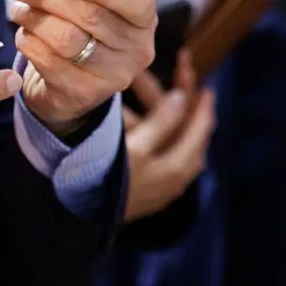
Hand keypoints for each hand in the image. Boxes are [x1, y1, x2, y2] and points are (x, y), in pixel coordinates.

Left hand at [8, 0, 157, 133]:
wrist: (71, 81)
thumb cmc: (86, 28)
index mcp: (144, 22)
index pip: (136, 1)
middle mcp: (137, 52)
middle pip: (91, 16)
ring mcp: (112, 78)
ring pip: (66, 39)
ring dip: (34, 19)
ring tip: (18, 10)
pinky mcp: (82, 95)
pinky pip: (49, 62)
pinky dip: (29, 43)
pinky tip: (24, 34)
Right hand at [124, 53, 214, 221]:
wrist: (85, 218)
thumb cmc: (110, 180)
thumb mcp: (136, 147)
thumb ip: (161, 122)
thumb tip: (181, 97)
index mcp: (179, 165)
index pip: (199, 125)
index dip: (199, 96)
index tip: (200, 74)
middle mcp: (177, 174)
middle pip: (190, 128)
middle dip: (184, 95)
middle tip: (181, 67)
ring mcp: (165, 180)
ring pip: (178, 137)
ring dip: (171, 110)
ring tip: (170, 87)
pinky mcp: (152, 183)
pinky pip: (166, 148)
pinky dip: (162, 127)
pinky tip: (152, 115)